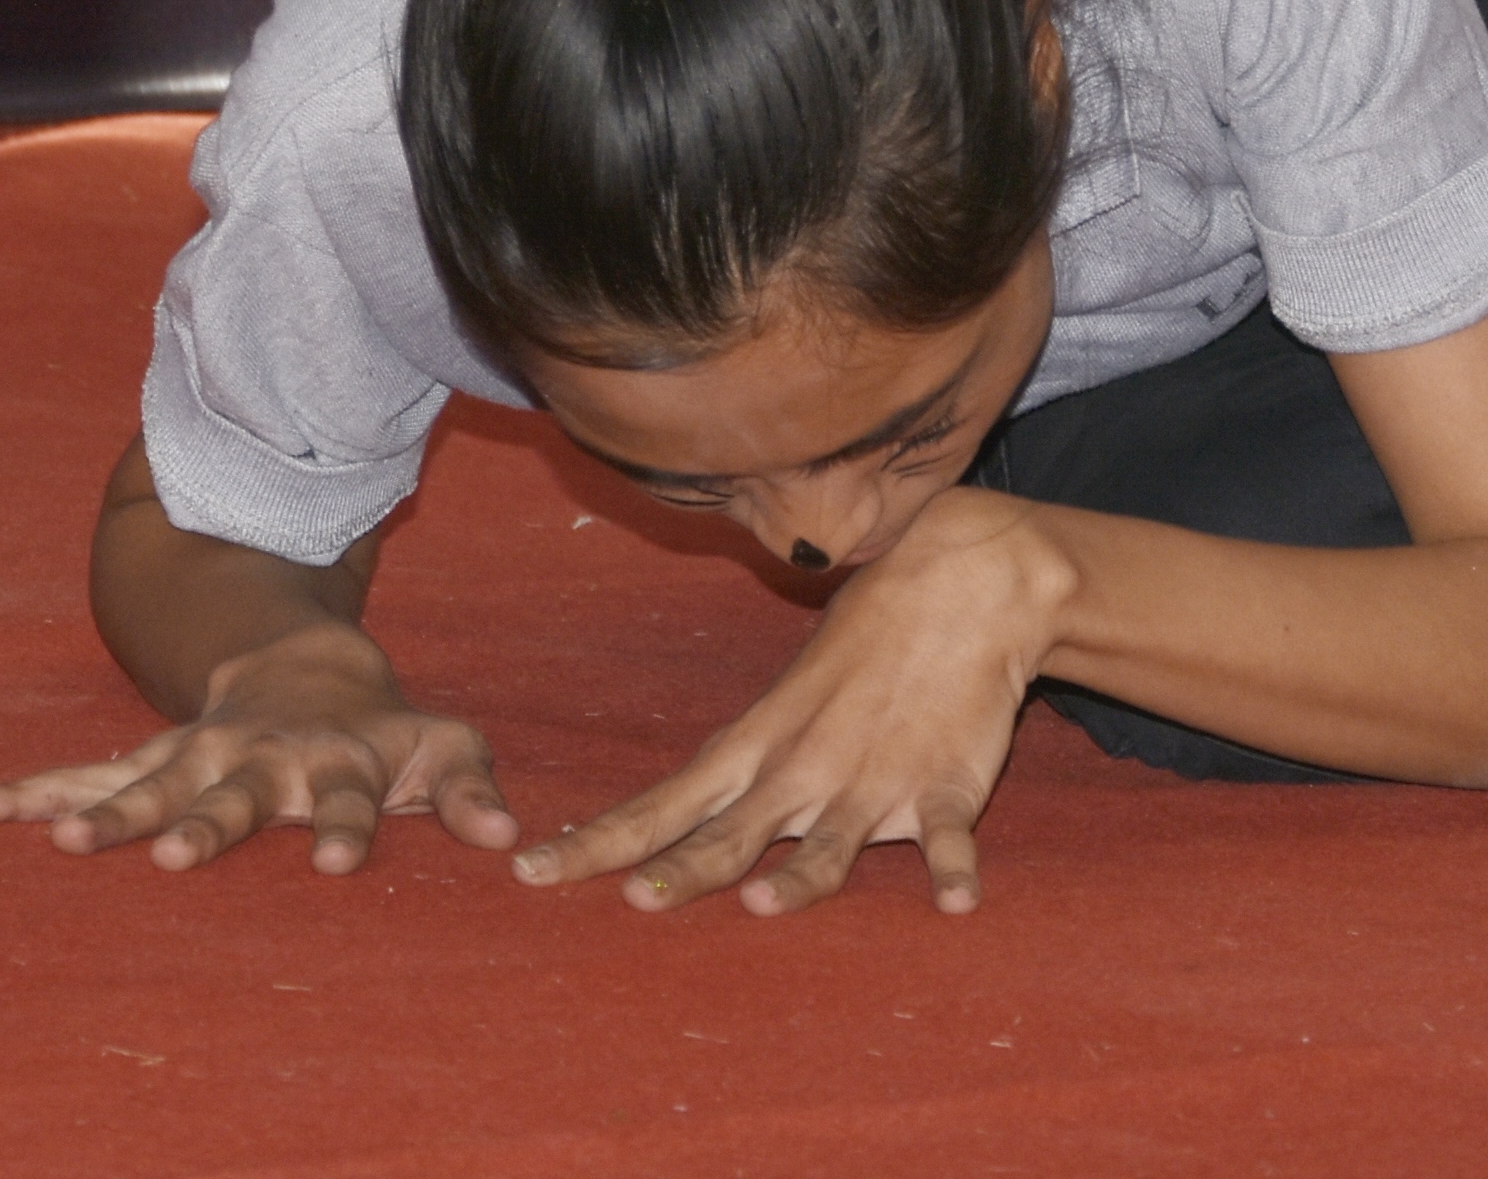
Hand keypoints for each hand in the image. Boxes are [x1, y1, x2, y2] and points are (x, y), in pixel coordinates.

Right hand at [0, 625, 517, 875]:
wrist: (308, 664)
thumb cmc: (382, 726)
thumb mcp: (441, 745)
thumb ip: (472, 787)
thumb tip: (505, 837)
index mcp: (332, 764)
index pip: (346, 802)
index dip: (348, 830)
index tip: (340, 863)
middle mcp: (253, 758)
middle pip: (225, 796)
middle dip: (197, 825)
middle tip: (167, 856)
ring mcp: (191, 756)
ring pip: (138, 783)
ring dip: (97, 811)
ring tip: (50, 839)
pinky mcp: (146, 761)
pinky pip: (77, 777)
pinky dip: (20, 793)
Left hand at [517, 487, 1063, 915]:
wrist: (958, 584)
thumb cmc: (863, 642)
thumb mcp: (785, 700)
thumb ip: (748, 763)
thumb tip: (694, 805)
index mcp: (754, 747)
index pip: (660, 806)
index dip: (595, 843)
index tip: (530, 874)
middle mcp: (800, 772)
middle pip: (729, 837)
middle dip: (683, 873)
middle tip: (635, 903)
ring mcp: (872, 782)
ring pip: (829, 845)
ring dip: (802, 877)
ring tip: (767, 904)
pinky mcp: (944, 786)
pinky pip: (948, 836)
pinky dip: (954, 868)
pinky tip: (956, 900)